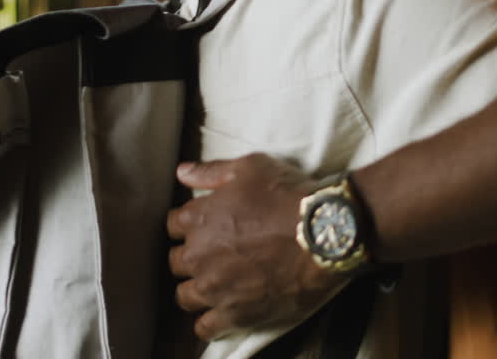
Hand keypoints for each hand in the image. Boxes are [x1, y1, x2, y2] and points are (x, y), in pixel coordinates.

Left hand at [166, 154, 346, 339]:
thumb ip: (211, 172)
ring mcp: (215, 288)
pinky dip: (209, 323)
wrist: (323, 233)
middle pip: (177, 261)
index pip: (173, 225)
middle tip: (214, 254)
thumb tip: (181, 173)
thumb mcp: (250, 168)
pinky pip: (206, 328)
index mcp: (198, 219)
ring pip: (185, 296)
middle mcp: (198, 255)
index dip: (189, 225)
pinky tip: (219, 314)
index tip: (205, 226)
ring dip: (196, 289)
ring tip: (215, 284)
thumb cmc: (287, 196)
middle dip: (192, 256)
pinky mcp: (235, 314)